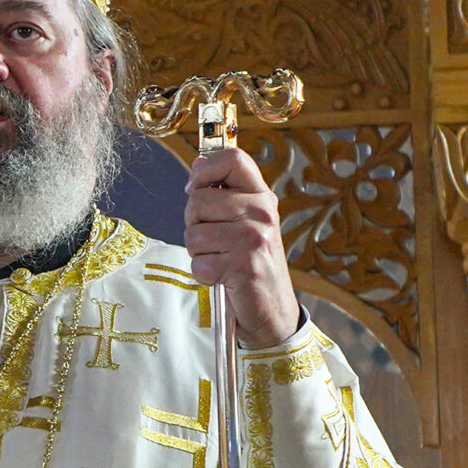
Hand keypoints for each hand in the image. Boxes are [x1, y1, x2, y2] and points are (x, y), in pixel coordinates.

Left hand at [185, 146, 298, 347]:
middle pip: (198, 200)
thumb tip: (198, 163)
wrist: (273, 308)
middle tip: (215, 240)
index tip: (197, 189)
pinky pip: (198, 263)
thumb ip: (225, 192)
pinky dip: (204, 274)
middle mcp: (262, 212)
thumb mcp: (246, 221)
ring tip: (220, 258)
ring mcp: (254, 239)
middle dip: (194, 223)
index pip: (233, 159)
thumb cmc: (253, 262)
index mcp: (262, 196)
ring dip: (198, 252)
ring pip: (193, 234)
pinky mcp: (243, 266)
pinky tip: (223, 276)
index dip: (205, 170)